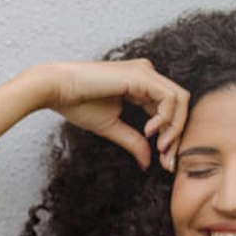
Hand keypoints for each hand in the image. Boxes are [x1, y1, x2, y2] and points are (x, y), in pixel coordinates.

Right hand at [31, 59, 189, 169]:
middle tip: (168, 160)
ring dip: (175, 128)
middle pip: (180, 104)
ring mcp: (147, 73)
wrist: (55, 89)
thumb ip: (133, 141)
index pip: (167, 110)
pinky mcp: (143, 75)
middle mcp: (148, 76)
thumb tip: (148, 162)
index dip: (170, 136)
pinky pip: (168, 98)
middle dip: (178, 134)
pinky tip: (149, 131)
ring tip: (161, 148)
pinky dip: (165, 118)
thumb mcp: (111, 127)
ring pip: (180, 100)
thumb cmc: (76, 104)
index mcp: (141, 86)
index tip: (164, 161)